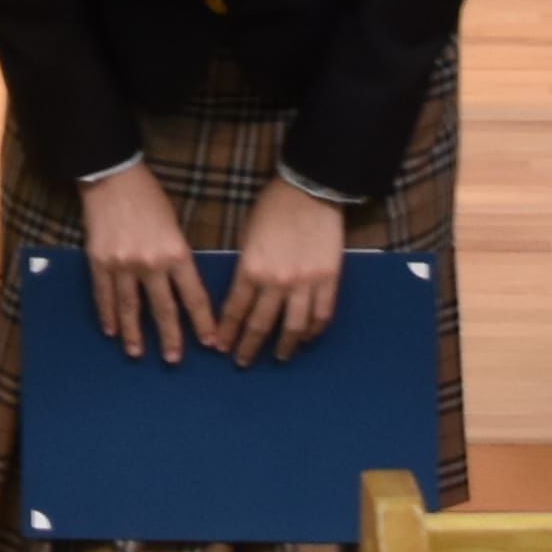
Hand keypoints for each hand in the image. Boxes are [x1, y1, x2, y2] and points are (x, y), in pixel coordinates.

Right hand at [80, 161, 212, 362]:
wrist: (113, 177)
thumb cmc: (149, 197)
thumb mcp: (174, 225)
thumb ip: (177, 256)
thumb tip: (182, 289)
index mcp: (176, 252)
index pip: (193, 296)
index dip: (202, 322)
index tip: (210, 343)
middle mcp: (151, 263)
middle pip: (163, 309)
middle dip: (171, 337)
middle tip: (174, 359)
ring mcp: (123, 264)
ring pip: (131, 308)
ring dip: (134, 334)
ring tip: (137, 352)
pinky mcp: (100, 262)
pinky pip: (105, 295)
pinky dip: (108, 314)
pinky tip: (111, 329)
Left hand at [216, 184, 348, 362]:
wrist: (310, 189)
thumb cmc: (273, 208)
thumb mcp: (248, 236)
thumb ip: (246, 269)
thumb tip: (243, 295)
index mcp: (252, 269)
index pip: (236, 311)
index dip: (228, 332)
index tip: (221, 347)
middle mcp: (277, 282)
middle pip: (261, 325)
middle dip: (249, 347)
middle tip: (243, 361)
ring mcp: (306, 283)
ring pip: (294, 327)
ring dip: (284, 347)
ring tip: (278, 357)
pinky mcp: (329, 280)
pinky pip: (322, 315)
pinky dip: (314, 331)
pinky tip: (307, 338)